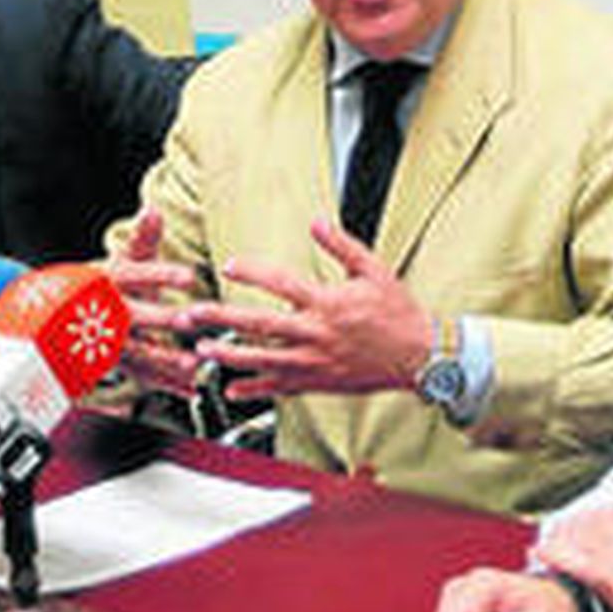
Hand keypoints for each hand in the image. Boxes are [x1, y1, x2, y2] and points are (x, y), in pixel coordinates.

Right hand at [106, 207, 200, 394]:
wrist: (65, 317)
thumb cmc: (107, 285)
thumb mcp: (124, 259)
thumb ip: (144, 237)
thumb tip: (153, 212)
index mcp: (108, 280)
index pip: (134, 273)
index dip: (160, 275)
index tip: (189, 276)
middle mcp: (106, 312)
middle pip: (134, 315)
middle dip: (161, 319)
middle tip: (190, 319)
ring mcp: (107, 342)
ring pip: (135, 353)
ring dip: (163, 361)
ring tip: (192, 366)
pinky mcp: (116, 366)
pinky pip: (138, 377)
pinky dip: (162, 386)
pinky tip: (187, 391)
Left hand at [179, 216, 432, 401]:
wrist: (419, 357)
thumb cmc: (399, 314)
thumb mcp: (374, 271)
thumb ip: (342, 245)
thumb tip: (316, 221)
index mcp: (327, 303)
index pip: (280, 284)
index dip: (251, 272)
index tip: (229, 265)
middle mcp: (315, 334)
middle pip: (258, 325)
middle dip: (221, 318)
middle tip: (192, 313)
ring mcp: (314, 362)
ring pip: (261, 359)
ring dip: (227, 355)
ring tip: (201, 349)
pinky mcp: (318, 383)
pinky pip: (279, 388)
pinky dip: (254, 389)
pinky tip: (232, 389)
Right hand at [539, 508, 612, 611]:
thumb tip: (593, 580)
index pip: (577, 555)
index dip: (554, 552)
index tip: (541, 552)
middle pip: (586, 531)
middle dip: (563, 533)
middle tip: (550, 538)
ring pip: (604, 518)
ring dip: (582, 520)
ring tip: (570, 525)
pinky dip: (608, 513)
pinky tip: (603, 514)